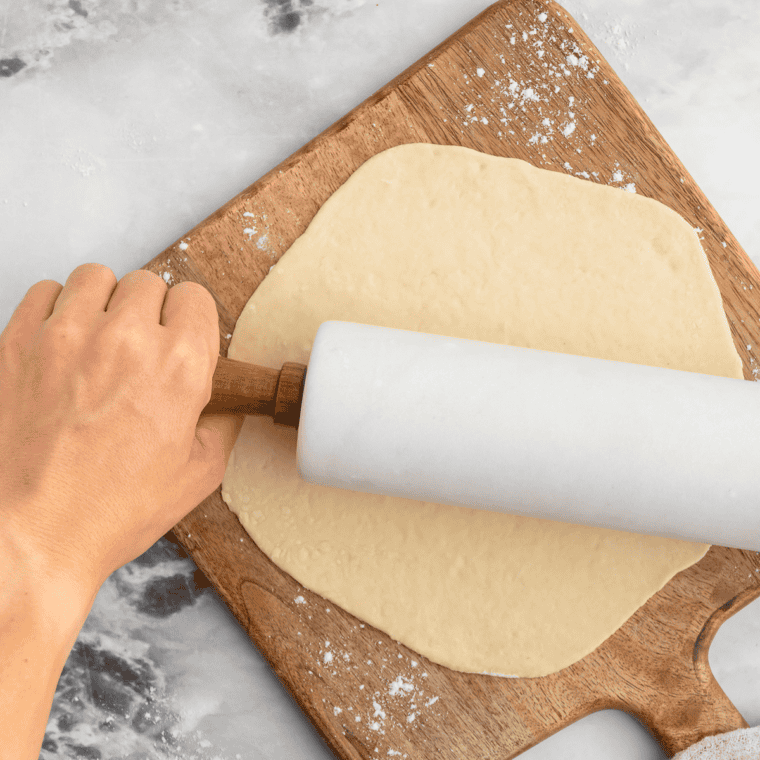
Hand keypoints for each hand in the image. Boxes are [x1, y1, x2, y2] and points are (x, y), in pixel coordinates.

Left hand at [0, 263, 242, 594]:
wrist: (32, 535)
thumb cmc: (109, 511)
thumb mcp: (197, 475)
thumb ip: (222, 425)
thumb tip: (223, 402)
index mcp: (178, 366)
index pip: (194, 297)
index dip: (190, 320)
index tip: (180, 336)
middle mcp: (125, 339)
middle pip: (147, 283)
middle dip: (149, 312)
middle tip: (140, 347)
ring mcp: (66, 336)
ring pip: (95, 277)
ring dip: (104, 302)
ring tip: (99, 338)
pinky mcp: (17, 342)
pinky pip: (45, 291)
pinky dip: (56, 308)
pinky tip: (62, 341)